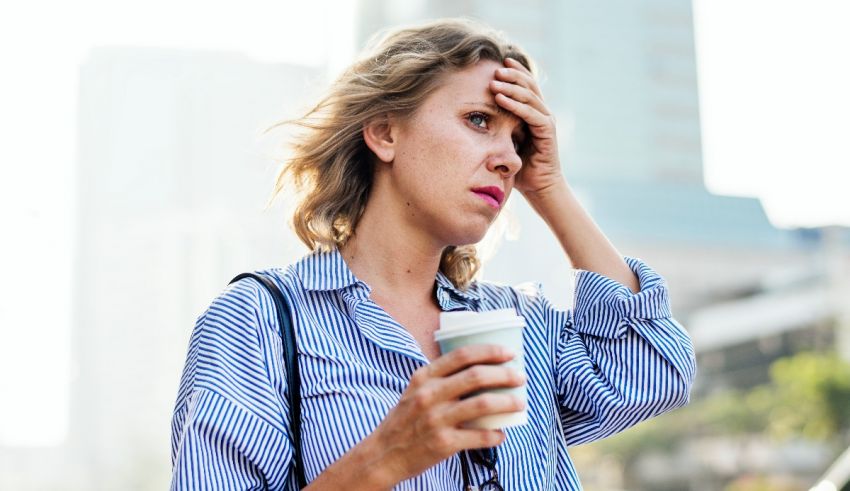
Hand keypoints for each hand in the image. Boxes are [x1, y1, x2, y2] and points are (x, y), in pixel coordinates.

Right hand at [370, 345, 525, 484]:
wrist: (384, 454)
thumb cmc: (405, 420)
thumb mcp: (415, 390)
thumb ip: (440, 379)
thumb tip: (479, 370)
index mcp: (424, 377)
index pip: (461, 355)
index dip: (489, 351)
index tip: (508, 353)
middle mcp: (429, 395)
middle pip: (476, 376)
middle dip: (504, 375)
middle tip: (520, 377)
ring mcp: (436, 419)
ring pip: (482, 404)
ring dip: (507, 403)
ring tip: (520, 403)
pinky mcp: (443, 443)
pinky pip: (479, 436)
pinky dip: (495, 435)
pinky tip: (501, 434)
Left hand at [490, 57, 563, 197]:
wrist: (539, 187)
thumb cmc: (521, 166)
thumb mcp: (506, 141)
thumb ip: (499, 126)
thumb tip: (477, 116)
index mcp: (534, 112)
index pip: (526, 85)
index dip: (515, 71)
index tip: (499, 61)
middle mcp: (542, 113)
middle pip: (529, 85)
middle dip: (512, 74)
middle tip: (495, 67)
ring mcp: (546, 121)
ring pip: (530, 96)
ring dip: (511, 87)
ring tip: (494, 80)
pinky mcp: (547, 132)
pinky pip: (531, 114)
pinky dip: (515, 105)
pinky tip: (501, 98)